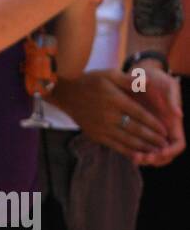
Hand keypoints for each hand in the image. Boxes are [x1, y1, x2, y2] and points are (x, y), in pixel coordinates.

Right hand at [49, 69, 169, 158]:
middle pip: (135, 130)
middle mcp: (108, 116)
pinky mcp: (94, 135)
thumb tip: (149, 83)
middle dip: (152, 138)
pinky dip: (126, 151)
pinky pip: (113, 145)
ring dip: (142, 147)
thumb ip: (129, 80)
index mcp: (115, 100)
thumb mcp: (110, 74)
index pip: (139, 114)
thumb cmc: (90, 81)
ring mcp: (100, 127)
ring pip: (125, 140)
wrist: (65, 93)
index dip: (153, 123)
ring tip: (155, 151)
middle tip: (164, 144)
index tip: (164, 130)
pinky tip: (136, 155)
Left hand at [132, 66, 185, 166]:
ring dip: (143, 159)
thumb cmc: (155, 78)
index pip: (177, 145)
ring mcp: (148, 133)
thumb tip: (178, 114)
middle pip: (163, 155)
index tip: (160, 152)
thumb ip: (173, 99)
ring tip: (133, 157)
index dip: (170, 151)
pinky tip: (125, 154)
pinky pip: (135, 148)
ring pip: (149, 154)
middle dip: (154, 159)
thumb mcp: (167, 84)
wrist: (136, 76)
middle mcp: (162, 131)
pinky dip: (132, 153)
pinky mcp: (134, 131)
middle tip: (141, 158)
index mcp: (172, 123)